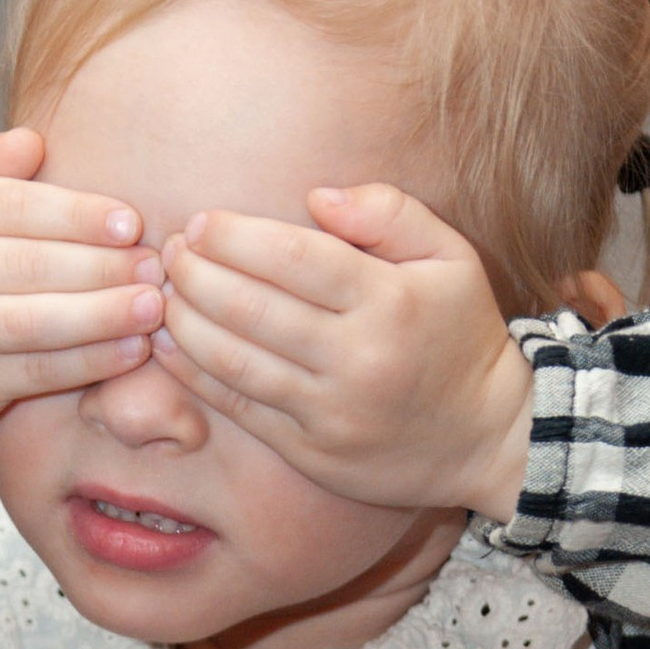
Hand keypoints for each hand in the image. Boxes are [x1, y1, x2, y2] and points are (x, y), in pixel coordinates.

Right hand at [0, 130, 159, 456]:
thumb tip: (33, 139)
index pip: (13, 205)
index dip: (77, 214)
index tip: (134, 222)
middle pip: (27, 263)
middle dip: (101, 265)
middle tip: (158, 267)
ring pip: (32, 321)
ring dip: (101, 315)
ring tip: (153, 308)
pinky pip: (32, 371)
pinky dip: (88, 362)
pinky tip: (130, 351)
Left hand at [153, 184, 536, 518]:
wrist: (487, 437)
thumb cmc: (460, 333)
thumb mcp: (450, 256)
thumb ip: (388, 212)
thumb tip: (315, 196)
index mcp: (388, 301)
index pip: (291, 256)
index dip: (233, 235)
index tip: (201, 222)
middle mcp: (356, 358)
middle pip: (251, 307)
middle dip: (195, 273)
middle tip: (169, 253)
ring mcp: (330, 412)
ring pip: (234, 361)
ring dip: (184, 322)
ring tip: (162, 293)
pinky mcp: (311, 452)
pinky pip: (239, 408)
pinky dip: (194, 374)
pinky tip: (168, 344)